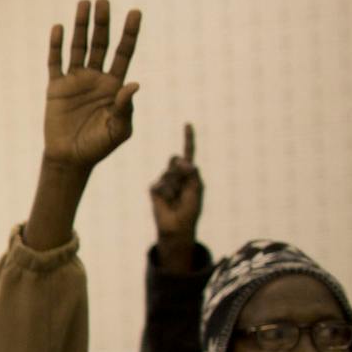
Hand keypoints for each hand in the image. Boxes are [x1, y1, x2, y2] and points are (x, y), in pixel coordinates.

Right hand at [42, 0, 141, 169]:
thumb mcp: (118, 130)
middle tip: (103, 2)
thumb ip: (125, 108)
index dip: (129, 33)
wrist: (70, 159)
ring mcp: (75, 81)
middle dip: (103, 23)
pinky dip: (56, 46)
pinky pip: (56, 63)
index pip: (124, 53)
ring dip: (81, 26)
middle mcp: (96, 78)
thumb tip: (133, 85)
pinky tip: (59, 28)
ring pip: (79, 47)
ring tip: (84, 3)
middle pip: (101, 44)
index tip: (135, 12)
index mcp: (114, 85)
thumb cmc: (98, 146)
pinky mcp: (56, 88)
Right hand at [150, 121, 202, 238]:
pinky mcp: (154, 189)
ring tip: (176, 199)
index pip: (189, 153)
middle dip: (180, 169)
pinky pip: (159, 184)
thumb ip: (191, 172)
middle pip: (176, 160)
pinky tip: (167, 202)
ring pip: (168, 173)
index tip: (188, 124)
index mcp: (189, 173)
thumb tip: (178, 158)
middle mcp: (176, 174)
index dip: (188, 139)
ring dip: (175, 187)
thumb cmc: (190, 209)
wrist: (177, 226)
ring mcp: (164, 181)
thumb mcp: (197, 188)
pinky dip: (166, 193)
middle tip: (183, 184)